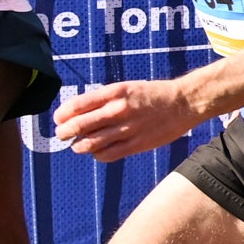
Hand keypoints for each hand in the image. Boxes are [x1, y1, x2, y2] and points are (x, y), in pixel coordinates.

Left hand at [55, 77, 206, 159]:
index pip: (76, 105)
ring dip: (79, 146)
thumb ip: (103, 100)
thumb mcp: (126, 88)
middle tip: (63, 134)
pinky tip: (98, 151)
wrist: (184, 102)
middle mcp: (118, 110)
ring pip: (90, 144)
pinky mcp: (137, 144)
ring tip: (78, 145)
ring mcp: (127, 129)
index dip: (62, 115)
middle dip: (65, 132)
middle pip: (79, 126)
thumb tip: (76, 113)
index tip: (59, 120)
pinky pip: (107, 155)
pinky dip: (97, 155)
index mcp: (114, 93)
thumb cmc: (151, 94)